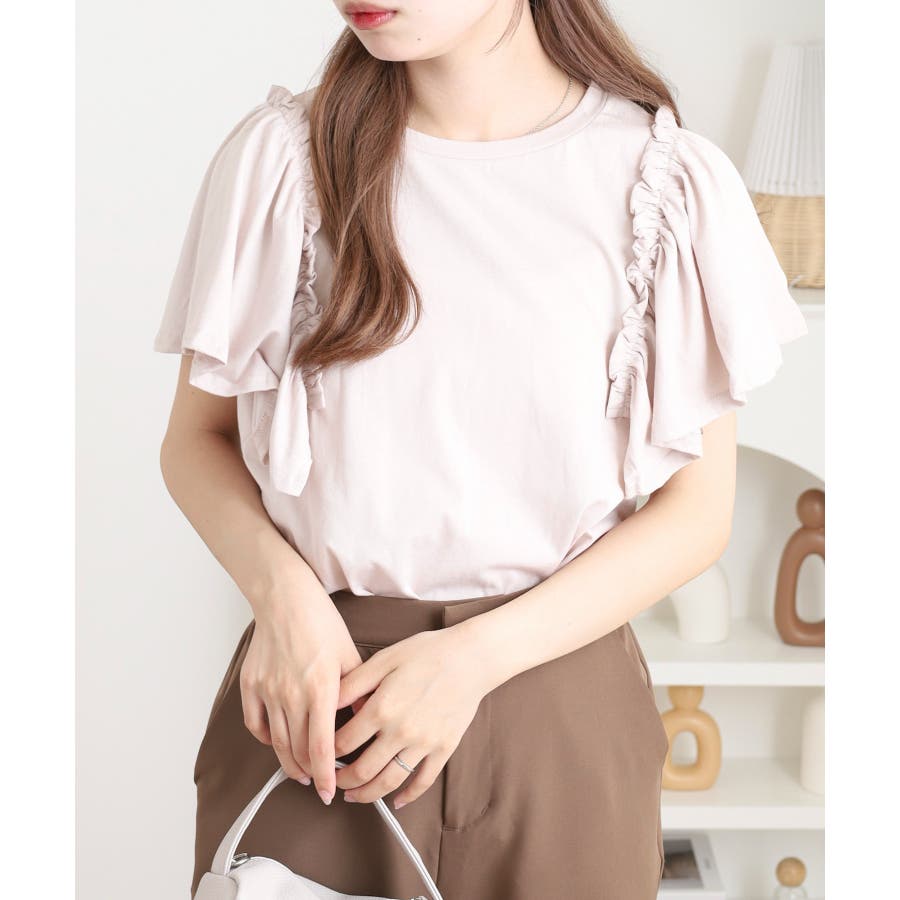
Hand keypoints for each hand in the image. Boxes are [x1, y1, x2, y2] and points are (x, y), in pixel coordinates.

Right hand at [240, 575, 365, 804]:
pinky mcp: (251, 685)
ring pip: (277, 742)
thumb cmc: (321, 623)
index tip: (328, 792)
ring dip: (289, 762)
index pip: (321, 747)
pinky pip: (256, 724)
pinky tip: (278, 742)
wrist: (285, 599)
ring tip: (300, 772)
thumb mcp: (350, 655)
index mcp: (320, 689)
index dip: (325, 776)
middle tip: (319, 782)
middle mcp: (291, 695)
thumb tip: (367, 719)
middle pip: (298, 750)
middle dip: (310, 772)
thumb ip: (358, 691)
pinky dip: (267, 739)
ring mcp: (268, 691)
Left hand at [332, 625, 490, 808]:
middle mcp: (401, 731)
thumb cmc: (427, 652)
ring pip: (389, 782)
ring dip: (367, 795)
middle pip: (362, 770)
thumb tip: (326, 704)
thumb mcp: (384, 659)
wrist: (471, 657)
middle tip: (332, 782)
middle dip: (342, 780)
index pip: (344, 743)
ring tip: (354, 796)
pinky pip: (423, 780)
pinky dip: (408, 796)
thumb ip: (353, 683)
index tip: (321, 755)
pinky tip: (397, 801)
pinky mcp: (444, 748)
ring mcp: (424, 743)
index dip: (327, 752)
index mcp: (382, 708)